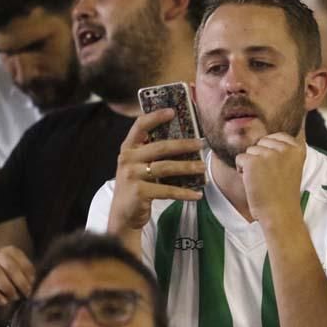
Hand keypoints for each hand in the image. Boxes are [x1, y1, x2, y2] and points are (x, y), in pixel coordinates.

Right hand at [0, 246, 34, 306]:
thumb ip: (28, 276)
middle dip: (20, 282)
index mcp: (10, 251)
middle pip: (9, 266)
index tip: (32, 286)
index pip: (22, 262)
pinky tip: (4, 301)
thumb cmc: (11, 278)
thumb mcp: (22, 274)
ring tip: (15, 297)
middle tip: (26, 293)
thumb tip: (31, 283)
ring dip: (8, 288)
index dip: (29, 275)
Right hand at [108, 109, 205, 234]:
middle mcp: (127, 159)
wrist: (124, 215)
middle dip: (183, 144)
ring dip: (188, 167)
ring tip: (202, 168)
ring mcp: (132, 176)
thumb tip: (185, 142)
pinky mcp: (139, 192)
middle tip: (201, 144)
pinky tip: (197, 194)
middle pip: (160, 147)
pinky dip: (184, 193)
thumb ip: (153, 154)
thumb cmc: (138, 186)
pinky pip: (167, 190)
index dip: (155, 116)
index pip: (140, 126)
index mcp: (128, 148)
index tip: (172, 111)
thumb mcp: (140, 166)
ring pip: (166, 168)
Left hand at [235, 127, 305, 228]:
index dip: (271, 153)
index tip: (278, 171)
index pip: (276, 137)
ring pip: (250, 150)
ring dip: (251, 165)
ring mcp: (269, 153)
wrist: (280, 213)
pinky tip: (253, 182)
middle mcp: (284, 148)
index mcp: (297, 147)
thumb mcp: (292, 166)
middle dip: (260, 158)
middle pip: (261, 142)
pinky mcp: (253, 161)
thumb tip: (266, 134)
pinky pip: (240, 158)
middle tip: (270, 177)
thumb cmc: (283, 193)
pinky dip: (242, 171)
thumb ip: (284, 149)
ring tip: (263, 181)